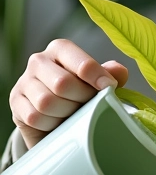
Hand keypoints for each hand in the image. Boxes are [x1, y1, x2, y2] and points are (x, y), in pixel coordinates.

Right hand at [10, 39, 128, 148]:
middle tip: (90, 106)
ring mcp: (24, 82)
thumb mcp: (97, 84)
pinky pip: (35, 117)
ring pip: (47, 102)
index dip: (97, 76)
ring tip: (74, 115)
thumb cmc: (82, 95)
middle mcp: (39, 61)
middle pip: (63, 83)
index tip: (110, 88)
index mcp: (61, 50)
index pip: (80, 61)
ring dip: (66, 113)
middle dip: (81, 99)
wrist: (56, 119)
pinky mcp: (16, 103)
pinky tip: (59, 123)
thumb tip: (120, 71)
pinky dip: (51, 124)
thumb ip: (110, 76)